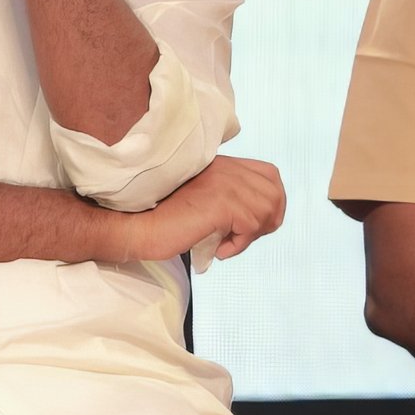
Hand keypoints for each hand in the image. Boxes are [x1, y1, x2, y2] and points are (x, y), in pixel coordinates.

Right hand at [123, 155, 286, 262]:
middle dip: (266, 223)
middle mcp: (227, 169)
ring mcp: (225, 184)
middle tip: (241, 238)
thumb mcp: (206, 199)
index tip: (257, 224)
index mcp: (223, 164)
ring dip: (251, 236)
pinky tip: (219, 249)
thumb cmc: (168, 220)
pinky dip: (238, 245)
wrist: (140, 227)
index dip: (273, 200)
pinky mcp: (221, 204)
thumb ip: (231, 196)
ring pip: (266, 212)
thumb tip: (266, 216)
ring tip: (226, 244)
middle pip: (275, 194)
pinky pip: (251, 228)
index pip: (271, 174)